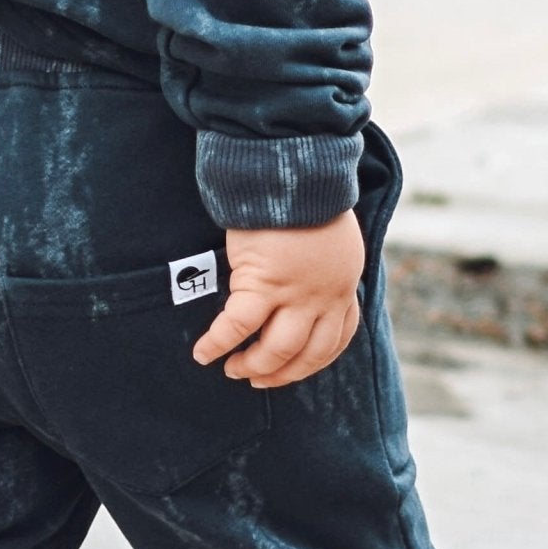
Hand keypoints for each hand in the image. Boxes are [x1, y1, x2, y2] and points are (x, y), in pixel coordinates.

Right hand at [191, 209, 364, 387]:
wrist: (294, 170)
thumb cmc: (306, 192)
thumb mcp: (332, 233)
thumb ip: (323, 261)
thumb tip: (300, 273)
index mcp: (344, 283)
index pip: (338, 337)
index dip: (314, 360)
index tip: (296, 367)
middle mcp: (326, 295)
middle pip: (309, 354)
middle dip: (282, 373)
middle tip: (258, 379)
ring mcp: (296, 293)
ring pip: (277, 349)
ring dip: (253, 366)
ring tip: (232, 369)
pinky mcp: (263, 282)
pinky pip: (238, 325)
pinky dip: (218, 343)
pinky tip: (202, 353)